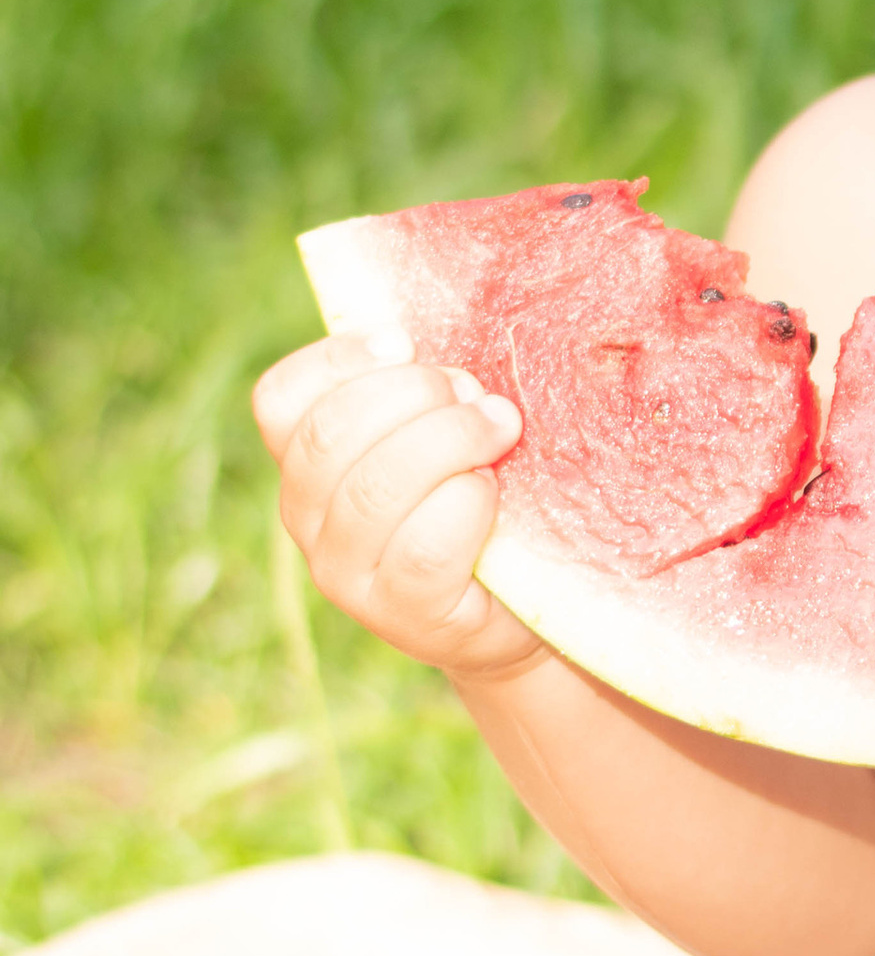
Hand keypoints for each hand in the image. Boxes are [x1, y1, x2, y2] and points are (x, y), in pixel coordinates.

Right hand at [253, 329, 544, 679]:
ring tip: (500, 429)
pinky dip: (469, 504)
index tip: (405, 341)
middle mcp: (307, 521)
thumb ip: (419, 394)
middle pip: (329, 436)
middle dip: (414, 395)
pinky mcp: (401, 614)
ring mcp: (346, 575)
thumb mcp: (438, 435)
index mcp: (306, 465)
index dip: (338, 358)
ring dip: (451, 440)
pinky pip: (426, 546)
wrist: (512, 609)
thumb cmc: (477, 503)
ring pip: (375, 487)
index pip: (279, 400)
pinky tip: (493, 491)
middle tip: (475, 394)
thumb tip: (442, 350)